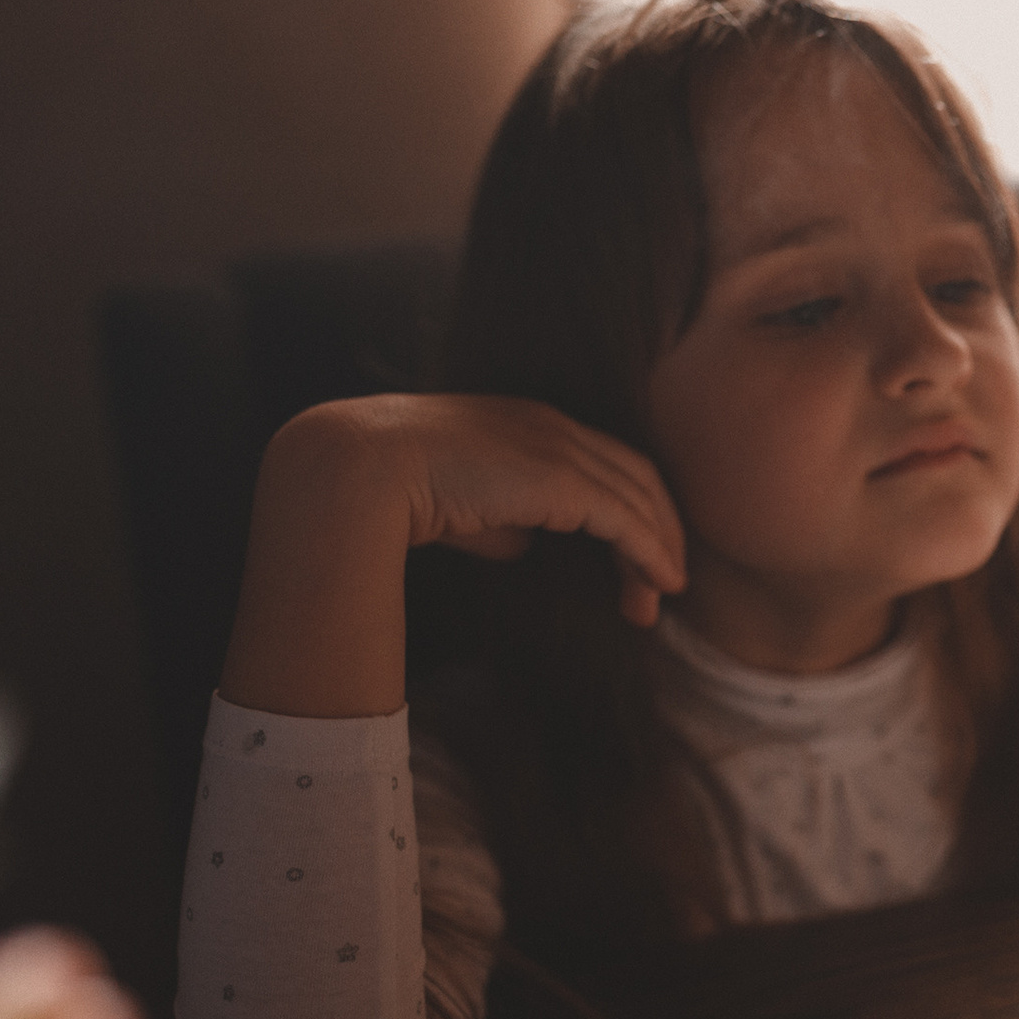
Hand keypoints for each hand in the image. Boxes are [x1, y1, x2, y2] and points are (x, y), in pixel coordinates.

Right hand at [223, 394, 688, 718]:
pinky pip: (624, 519)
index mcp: (526, 421)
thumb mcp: (460, 505)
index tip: (637, 557)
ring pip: (637, 497)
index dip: (629, 508)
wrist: (356, 471)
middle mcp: (551, 425)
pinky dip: (650, 551)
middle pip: (633, 475)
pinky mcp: (559, 478)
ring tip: (660, 598)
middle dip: (656, 531)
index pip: (602, 461)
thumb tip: (526, 546)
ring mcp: (557, 446)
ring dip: (657, 550)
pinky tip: (661, 584)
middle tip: (662, 587)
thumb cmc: (392, 489)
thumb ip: (500, 519)